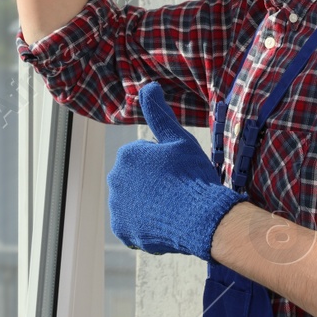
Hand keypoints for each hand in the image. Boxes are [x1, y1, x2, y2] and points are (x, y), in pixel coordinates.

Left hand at [107, 82, 245, 259]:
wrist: (201, 219)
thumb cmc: (193, 175)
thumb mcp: (179, 138)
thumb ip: (159, 112)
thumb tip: (148, 86)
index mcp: (127, 155)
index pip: (147, 157)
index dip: (166, 164)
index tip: (179, 172)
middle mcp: (115, 179)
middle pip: (139, 179)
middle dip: (154, 183)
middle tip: (178, 190)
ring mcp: (117, 206)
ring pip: (136, 201)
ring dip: (149, 203)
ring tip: (173, 207)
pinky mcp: (122, 230)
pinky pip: (134, 224)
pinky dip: (146, 224)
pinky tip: (164, 222)